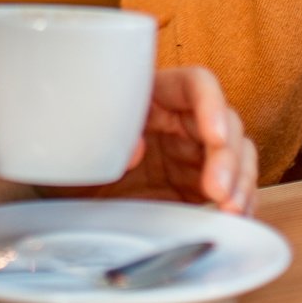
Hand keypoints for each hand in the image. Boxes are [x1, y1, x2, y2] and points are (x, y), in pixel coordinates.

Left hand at [0, 67, 254, 214]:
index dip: (211, 103)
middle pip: (225, 123)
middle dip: (229, 157)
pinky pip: (233, 188)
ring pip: (237, 155)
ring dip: (242, 182)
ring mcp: (191, 154)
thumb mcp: (69, 143)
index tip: (215, 134)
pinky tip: (234, 218)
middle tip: (219, 191)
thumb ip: (100, 134)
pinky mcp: (196, 187)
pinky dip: (240, 202)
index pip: (195, 84)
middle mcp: (178, 120)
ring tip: (232, 210)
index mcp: (151, 94)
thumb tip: (134, 147)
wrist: (59, 199)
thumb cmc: (64, 156)